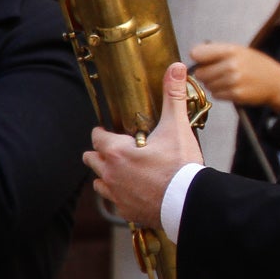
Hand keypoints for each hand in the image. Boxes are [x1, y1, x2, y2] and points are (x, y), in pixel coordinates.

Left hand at [85, 62, 204, 226]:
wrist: (188, 201)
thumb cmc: (180, 166)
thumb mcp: (176, 127)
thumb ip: (173, 96)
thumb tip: (176, 68)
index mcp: (117, 152)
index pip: (97, 137)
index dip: (101, 132)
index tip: (108, 130)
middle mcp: (111, 173)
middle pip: (91, 159)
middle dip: (99, 153)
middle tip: (115, 149)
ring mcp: (117, 194)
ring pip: (98, 182)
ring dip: (106, 175)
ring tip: (123, 171)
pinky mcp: (127, 211)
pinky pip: (115, 202)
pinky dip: (120, 196)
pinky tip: (135, 191)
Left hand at [189, 41, 279, 111]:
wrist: (277, 83)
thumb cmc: (258, 65)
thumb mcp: (240, 50)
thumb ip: (218, 51)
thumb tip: (194, 55)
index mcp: (231, 50)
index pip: (197, 53)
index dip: (198, 58)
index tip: (203, 60)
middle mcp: (231, 65)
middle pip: (200, 73)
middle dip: (206, 74)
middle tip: (218, 72)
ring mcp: (233, 81)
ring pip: (207, 85)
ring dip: (214, 84)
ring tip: (228, 80)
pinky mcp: (235, 94)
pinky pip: (216, 95)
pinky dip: (221, 93)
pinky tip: (232, 88)